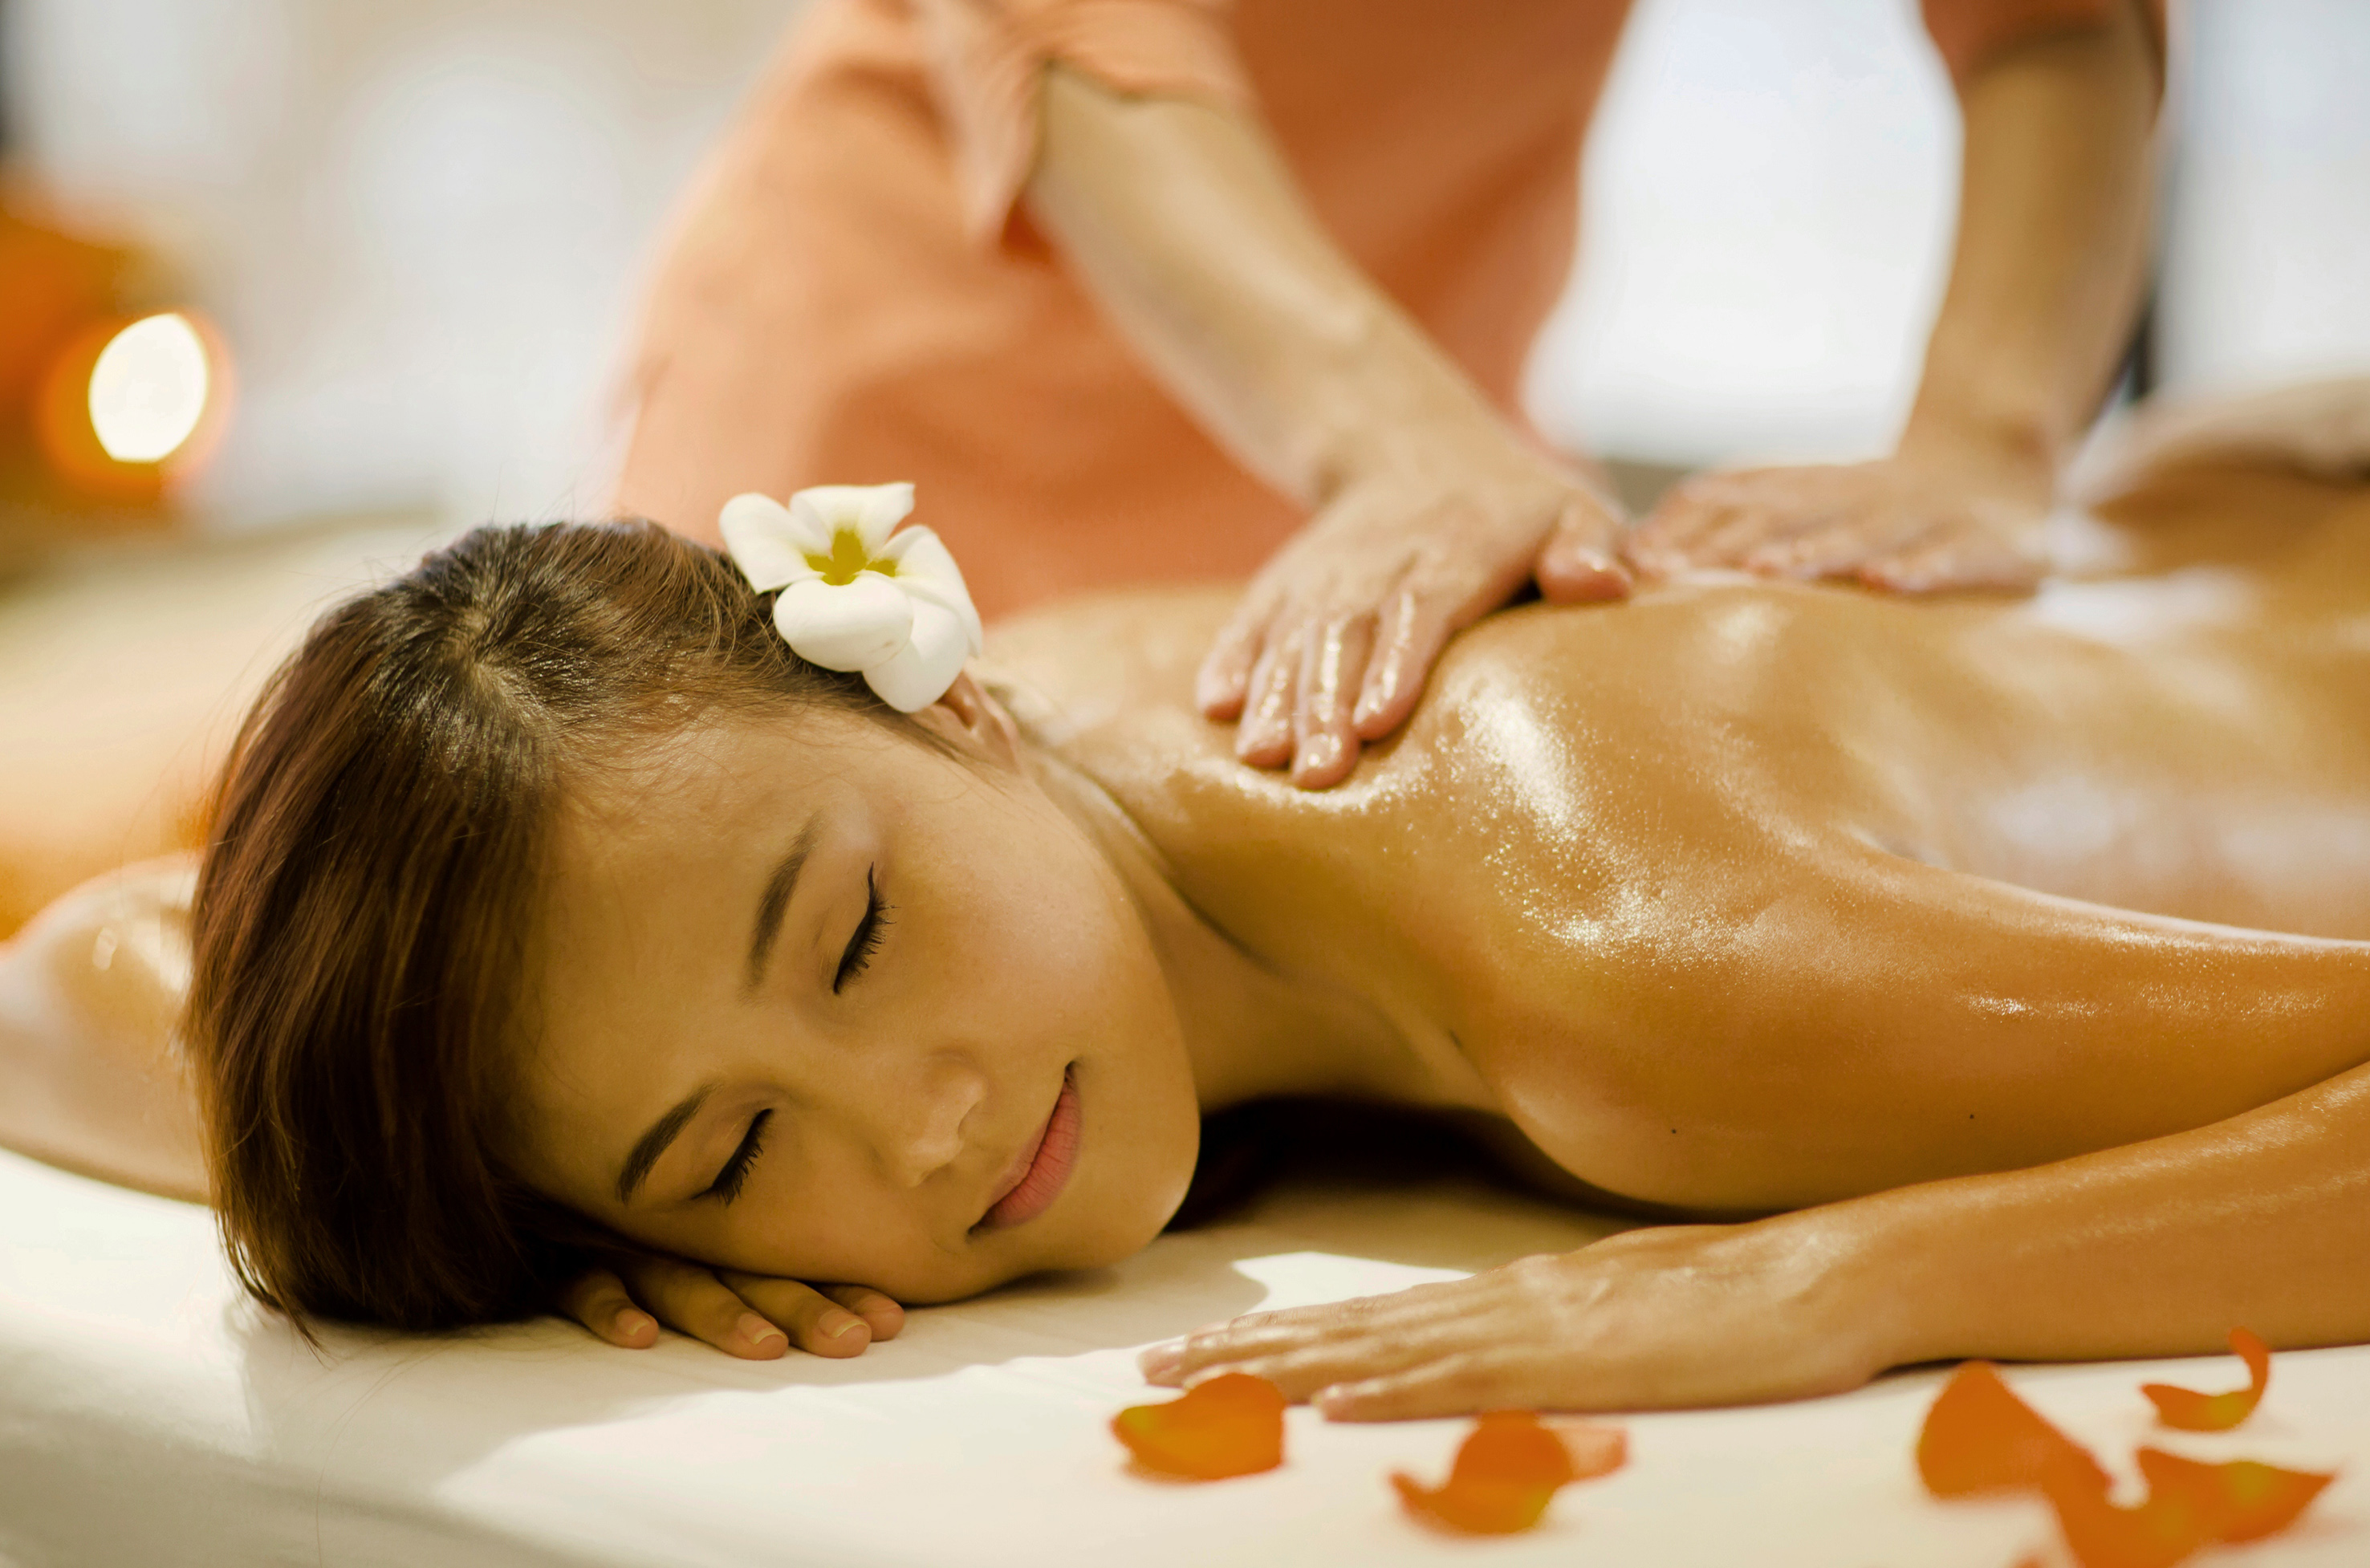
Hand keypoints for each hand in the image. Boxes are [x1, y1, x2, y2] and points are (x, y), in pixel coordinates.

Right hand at [557, 1249, 903, 1359]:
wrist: (529, 1174)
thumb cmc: (627, 1216)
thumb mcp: (702, 1235)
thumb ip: (765, 1259)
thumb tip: (868, 1308)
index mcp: (721, 1232)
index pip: (791, 1261)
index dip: (841, 1288)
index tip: (891, 1323)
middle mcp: (679, 1237)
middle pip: (749, 1273)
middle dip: (803, 1307)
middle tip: (852, 1340)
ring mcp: (620, 1244)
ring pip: (679, 1280)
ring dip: (720, 1313)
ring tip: (762, 1347)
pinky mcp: (559, 1259)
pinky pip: (581, 1282)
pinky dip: (609, 1305)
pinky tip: (637, 1336)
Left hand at [1136, 1218, 1891, 1419]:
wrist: (1835, 1272)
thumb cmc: (1747, 1296)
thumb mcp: (1630, 1308)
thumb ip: (1557, 1327)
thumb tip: (1499, 1350)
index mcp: (1518, 1295)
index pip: (1374, 1318)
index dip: (1282, 1337)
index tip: (1203, 1349)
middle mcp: (1509, 1303)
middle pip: (1353, 1330)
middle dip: (1248, 1352)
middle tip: (1151, 1368)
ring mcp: (1541, 1330)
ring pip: (1384, 1353)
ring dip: (1285, 1372)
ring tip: (1200, 1384)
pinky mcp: (1584, 1362)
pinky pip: (1470, 1383)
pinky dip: (1392, 1394)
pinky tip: (1333, 1406)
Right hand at [1196, 453, 1630, 788]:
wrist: (1415, 449)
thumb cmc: (1518, 511)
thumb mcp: (1573, 511)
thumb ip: (1592, 548)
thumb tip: (1600, 584)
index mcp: (1456, 550)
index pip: (1422, 607)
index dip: (1396, 662)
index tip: (1375, 719)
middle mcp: (1380, 562)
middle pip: (1347, 634)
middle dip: (1324, 704)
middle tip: (1315, 773)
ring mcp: (1325, 574)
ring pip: (1294, 634)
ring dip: (1275, 696)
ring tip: (1262, 757)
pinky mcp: (1285, 584)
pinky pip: (1252, 618)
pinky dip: (1230, 658)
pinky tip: (1215, 706)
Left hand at [1629, 442, 2053, 593]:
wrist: (2002, 462)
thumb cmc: (1881, 506)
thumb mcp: (1807, 505)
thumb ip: (1733, 522)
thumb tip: (1633, 558)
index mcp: (1813, 487)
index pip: (1740, 497)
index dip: (1690, 526)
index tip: (1637, 562)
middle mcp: (1861, 494)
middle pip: (1788, 513)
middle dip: (1728, 543)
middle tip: (1673, 575)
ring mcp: (1927, 515)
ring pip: (1862, 530)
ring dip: (1811, 550)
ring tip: (1761, 572)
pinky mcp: (1992, 542)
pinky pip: (1956, 554)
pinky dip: (1922, 568)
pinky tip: (1887, 584)